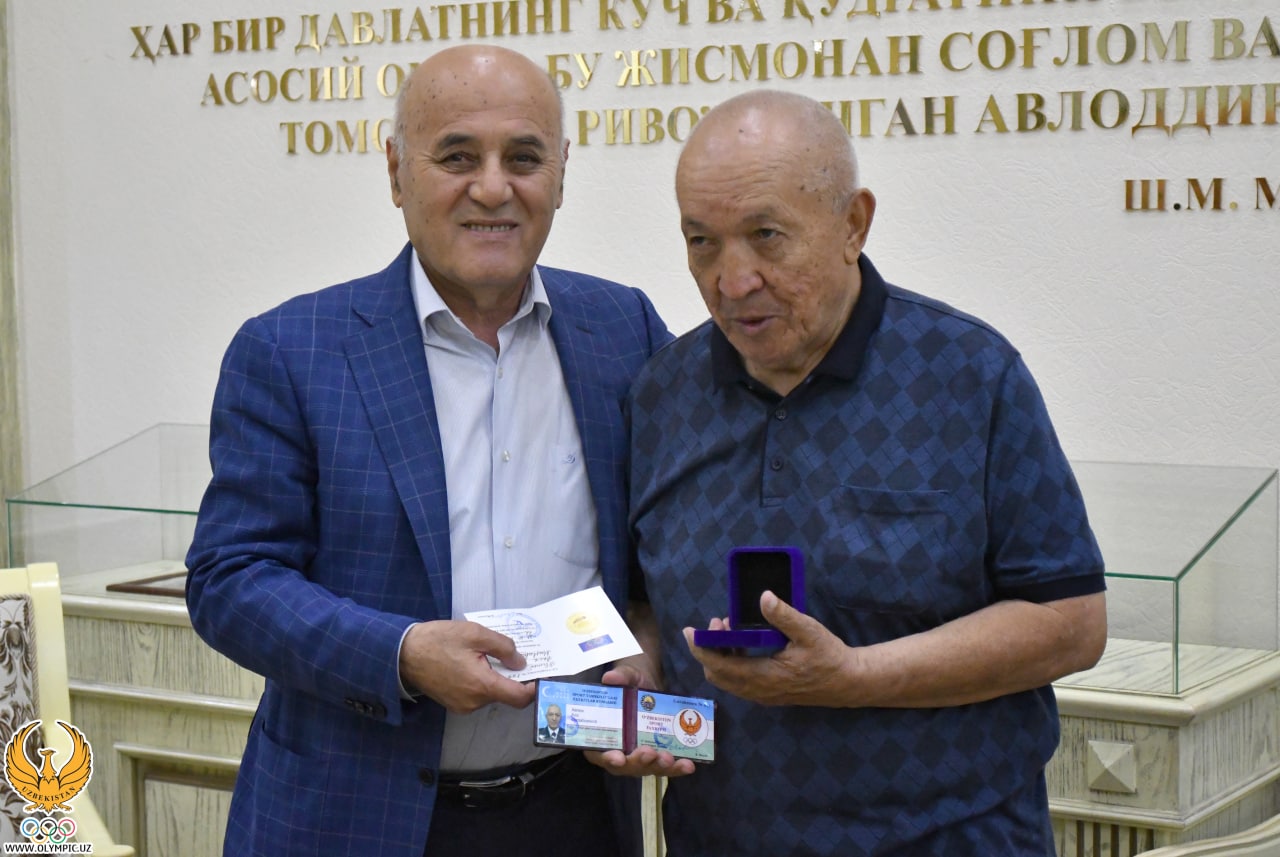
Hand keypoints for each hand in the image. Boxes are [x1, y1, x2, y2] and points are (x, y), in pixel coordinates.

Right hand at [399, 620, 536, 712]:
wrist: (403, 653)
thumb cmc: (439, 640)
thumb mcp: (475, 633)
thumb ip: (503, 648)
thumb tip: (521, 663)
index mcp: (482, 686)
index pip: (519, 698)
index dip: (533, 688)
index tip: (537, 675)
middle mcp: (474, 702)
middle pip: (504, 694)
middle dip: (509, 676)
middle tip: (507, 655)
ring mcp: (462, 706)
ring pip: (490, 694)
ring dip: (492, 678)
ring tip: (482, 656)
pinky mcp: (453, 704)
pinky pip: (476, 695)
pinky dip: (480, 682)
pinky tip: (470, 664)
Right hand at [582, 659, 695, 778]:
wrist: (649, 686)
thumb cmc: (631, 684)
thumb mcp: (627, 676)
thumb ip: (620, 677)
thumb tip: (611, 677)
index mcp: (602, 737)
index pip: (600, 753)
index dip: (607, 758)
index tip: (618, 757)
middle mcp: (619, 752)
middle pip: (626, 765)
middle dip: (638, 762)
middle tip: (649, 753)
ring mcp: (639, 757)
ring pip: (647, 769)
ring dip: (659, 767)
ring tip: (670, 759)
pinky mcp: (656, 756)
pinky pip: (665, 766)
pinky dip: (676, 768)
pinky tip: (687, 765)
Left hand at [684, 591, 856, 707]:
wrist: (847, 683)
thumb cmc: (829, 657)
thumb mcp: (809, 631)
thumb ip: (784, 615)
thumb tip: (764, 597)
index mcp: (764, 677)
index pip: (720, 666)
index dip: (701, 648)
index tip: (690, 631)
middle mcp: (759, 691)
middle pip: (718, 675)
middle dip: (709, 649)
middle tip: (715, 623)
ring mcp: (763, 695)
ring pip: (727, 680)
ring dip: (720, 655)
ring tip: (726, 628)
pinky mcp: (768, 694)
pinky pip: (739, 682)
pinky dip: (731, 663)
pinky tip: (740, 643)